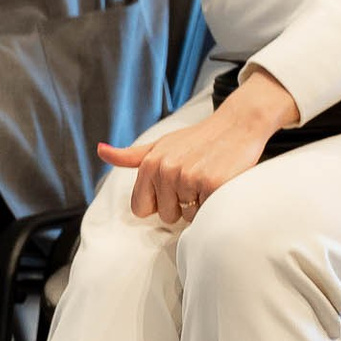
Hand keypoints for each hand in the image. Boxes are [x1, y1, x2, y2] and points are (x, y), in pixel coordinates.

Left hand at [97, 68, 298, 222]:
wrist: (239, 123)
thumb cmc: (199, 138)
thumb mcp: (162, 144)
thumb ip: (131, 155)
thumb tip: (100, 150)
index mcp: (150, 163)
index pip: (141, 209)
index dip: (160, 202)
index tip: (175, 185)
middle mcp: (166, 170)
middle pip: (166, 216)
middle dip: (182, 203)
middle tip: (197, 178)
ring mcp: (189, 177)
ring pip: (188, 217)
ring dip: (200, 203)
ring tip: (209, 178)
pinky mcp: (213, 183)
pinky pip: (206, 213)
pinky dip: (214, 202)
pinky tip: (221, 181)